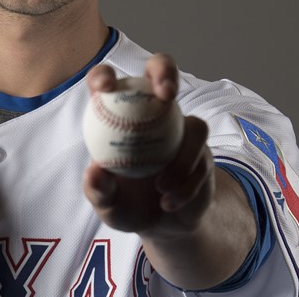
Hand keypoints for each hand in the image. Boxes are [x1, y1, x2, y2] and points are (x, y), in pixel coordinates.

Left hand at [82, 53, 215, 240]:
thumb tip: (95, 172)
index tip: (105, 87)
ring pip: (195, 125)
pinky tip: (170, 202)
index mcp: (119, 113)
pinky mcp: (203, 151)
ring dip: (181, 159)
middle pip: (161, 71)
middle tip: (166, 94)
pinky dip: (186, 185)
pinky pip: (202, 160)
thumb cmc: (127, 205)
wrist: (161, 227)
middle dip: (166, 71)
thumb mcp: (107, 204)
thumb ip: (98, 189)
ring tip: (162, 187)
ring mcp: (182, 128)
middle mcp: (153, 111)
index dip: (104, 74)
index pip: (108, 82)